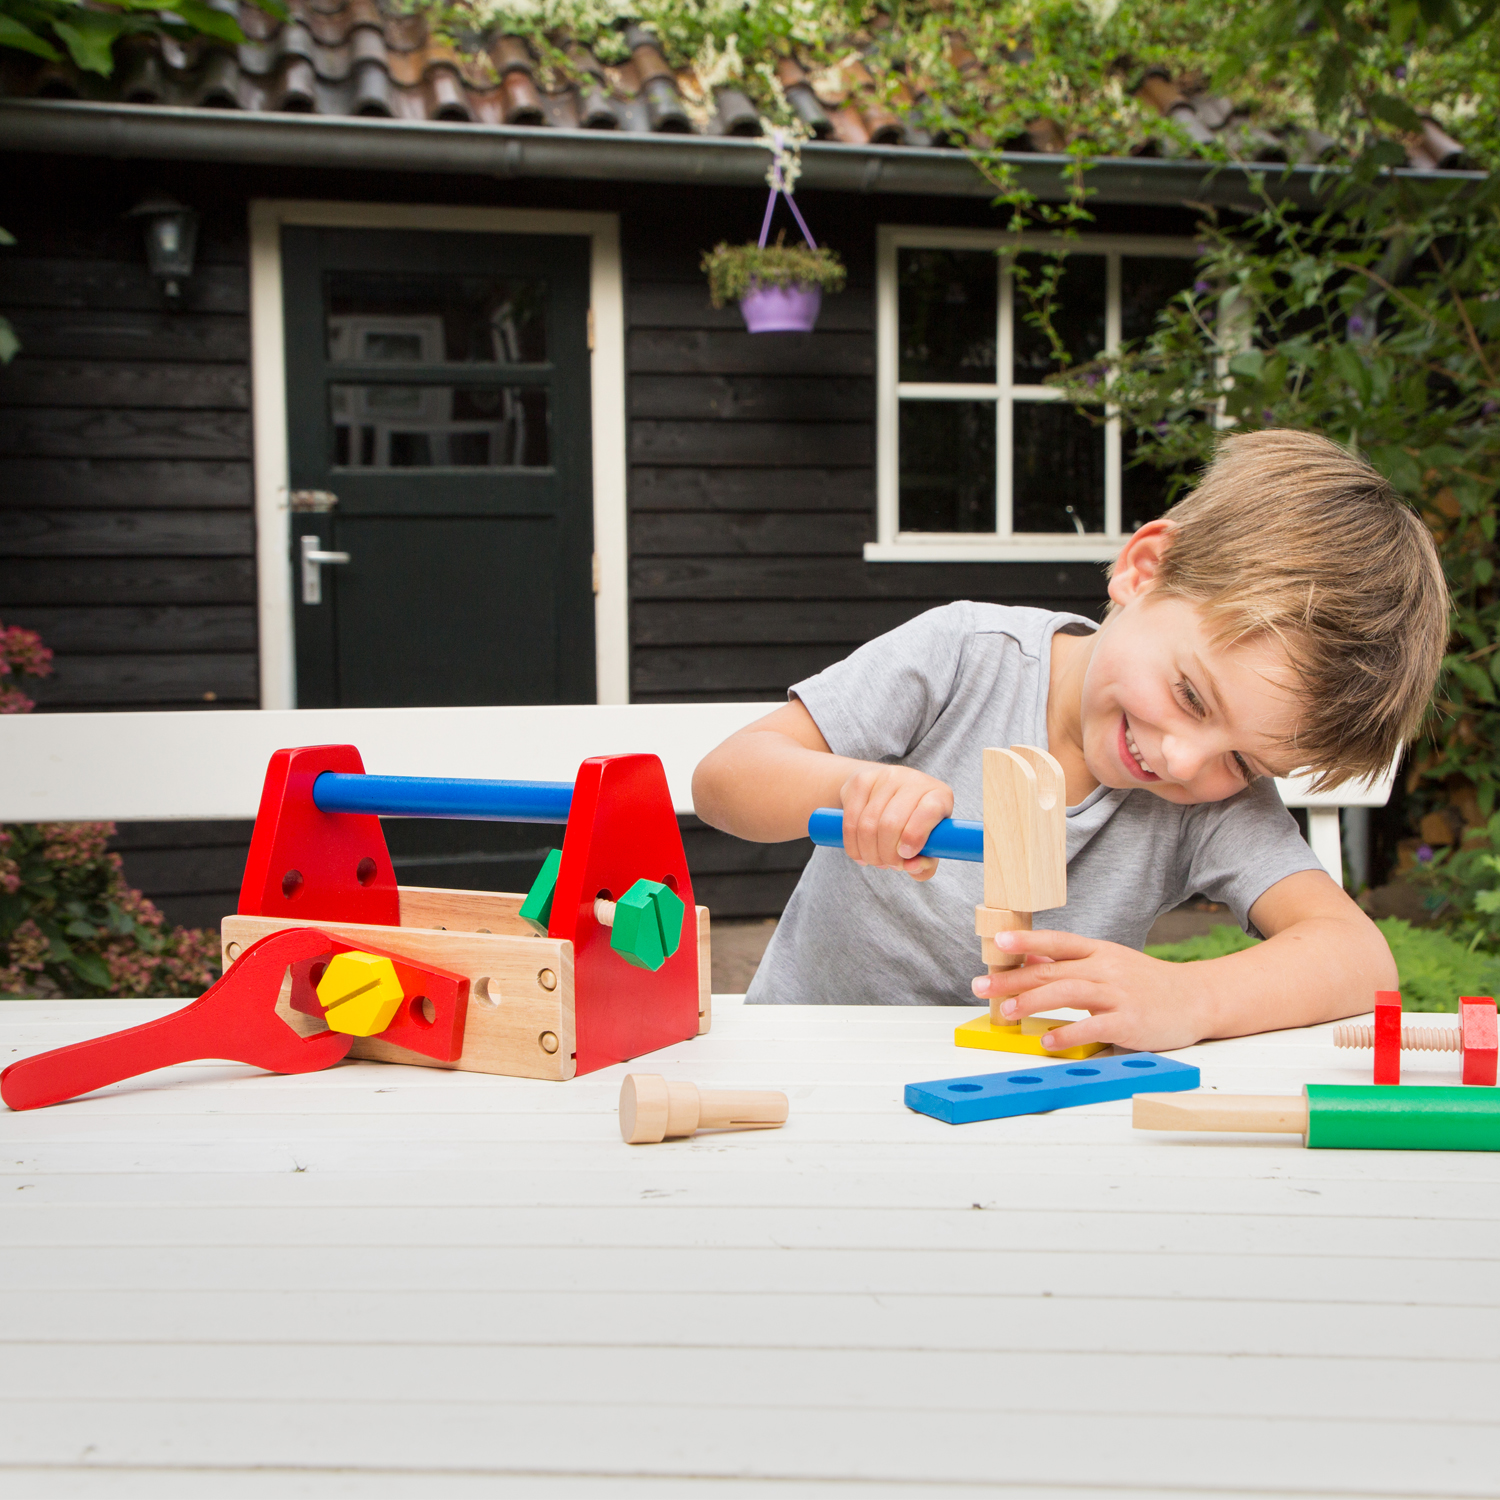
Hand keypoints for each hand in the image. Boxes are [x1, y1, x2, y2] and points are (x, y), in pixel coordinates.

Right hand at [838, 764, 952, 880]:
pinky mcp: (860, 781)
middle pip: (891, 823)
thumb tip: (910, 867)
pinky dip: (853, 846)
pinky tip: (860, 854)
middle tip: (890, 865)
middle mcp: (913, 780)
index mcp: (938, 795)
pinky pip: (850, 821)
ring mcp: (885, 777)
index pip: (928, 811)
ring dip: (870, 853)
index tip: (906, 856)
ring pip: (868, 825)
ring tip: (876, 860)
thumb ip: (926, 864)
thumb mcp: (928, 845)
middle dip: (887, 854)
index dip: (915, 837)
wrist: (887, 792)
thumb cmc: (915, 825)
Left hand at [972, 928, 1208, 1052]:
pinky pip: (1093, 1026)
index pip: (1058, 941)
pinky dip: (1068, 1033)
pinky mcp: (1130, 1021)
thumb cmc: (1148, 983)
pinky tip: (1047, 1039)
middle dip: (1012, 978)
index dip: (1027, 940)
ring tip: (1007, 1011)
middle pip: (1053, 970)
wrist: (1198, 999)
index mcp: (1100, 952)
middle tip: (981, 986)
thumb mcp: (1109, 963)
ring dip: (1033, 1001)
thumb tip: (1032, 958)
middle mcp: (1106, 968)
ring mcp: (1119, 994)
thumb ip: (1072, 963)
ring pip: (1068, 992)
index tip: (997, 941)